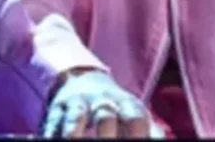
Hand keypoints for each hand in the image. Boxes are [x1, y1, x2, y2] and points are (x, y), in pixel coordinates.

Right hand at [40, 69, 163, 138]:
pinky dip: (52, 134)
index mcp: (125, 105)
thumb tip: (162, 141)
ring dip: (74, 131)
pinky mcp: (56, 112)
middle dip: (106, 134)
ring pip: (76, 115)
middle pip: (105, 115)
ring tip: (72, 140)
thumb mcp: (132, 114)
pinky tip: (51, 139)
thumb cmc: (114, 109)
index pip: (135, 117)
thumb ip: (149, 130)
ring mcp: (77, 105)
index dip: (137, 133)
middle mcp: (101, 101)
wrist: (81, 79)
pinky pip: (52, 123)